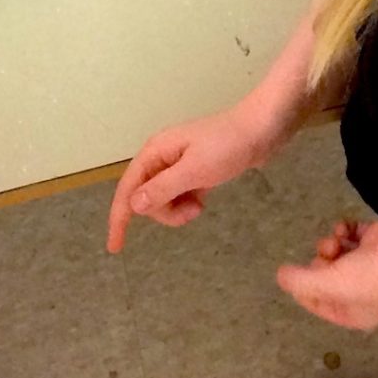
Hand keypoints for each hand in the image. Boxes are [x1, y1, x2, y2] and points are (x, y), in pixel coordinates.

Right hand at [108, 102, 284, 249]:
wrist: (262, 129)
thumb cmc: (227, 146)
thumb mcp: (194, 171)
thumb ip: (162, 189)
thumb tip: (132, 206)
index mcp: (155, 152)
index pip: (127, 189)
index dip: (119, 218)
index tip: (116, 247)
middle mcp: (161, 158)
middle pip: (145, 198)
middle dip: (164, 213)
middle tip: (192, 213)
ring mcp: (178, 164)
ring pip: (163, 199)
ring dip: (178, 210)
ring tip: (201, 207)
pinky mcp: (194, 171)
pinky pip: (179, 195)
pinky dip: (187, 204)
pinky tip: (203, 201)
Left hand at [275, 213, 377, 330]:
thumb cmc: (372, 276)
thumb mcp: (330, 284)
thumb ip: (300, 281)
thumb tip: (280, 276)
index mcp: (353, 314)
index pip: (317, 304)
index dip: (303, 288)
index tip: (295, 274)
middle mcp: (360, 293)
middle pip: (325, 276)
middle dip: (319, 262)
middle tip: (325, 253)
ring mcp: (369, 266)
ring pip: (336, 254)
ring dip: (330, 244)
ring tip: (336, 239)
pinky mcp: (375, 241)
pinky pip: (350, 236)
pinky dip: (344, 230)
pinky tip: (344, 227)